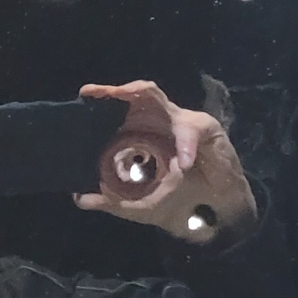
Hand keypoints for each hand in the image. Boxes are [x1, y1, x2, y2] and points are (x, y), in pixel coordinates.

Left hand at [75, 81, 256, 242]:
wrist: (218, 207)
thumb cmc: (181, 197)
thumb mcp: (140, 203)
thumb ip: (111, 200)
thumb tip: (79, 198)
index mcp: (144, 133)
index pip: (121, 109)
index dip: (103, 98)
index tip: (84, 95)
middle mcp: (160, 120)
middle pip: (137, 94)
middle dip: (116, 90)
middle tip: (96, 94)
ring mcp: (181, 121)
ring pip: (161, 98)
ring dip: (143, 95)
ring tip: (125, 94)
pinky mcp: (206, 129)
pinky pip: (191, 130)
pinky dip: (187, 148)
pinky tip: (183, 164)